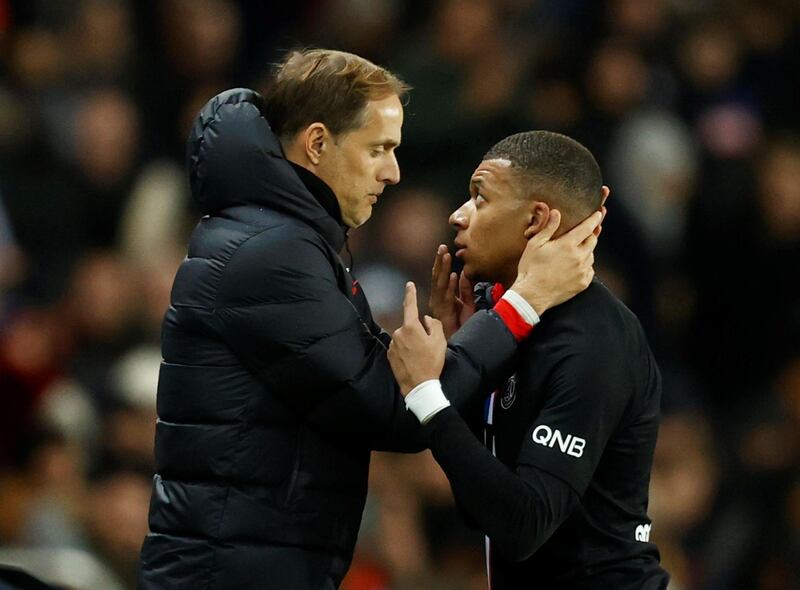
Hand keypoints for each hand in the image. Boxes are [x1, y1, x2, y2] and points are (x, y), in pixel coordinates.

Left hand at [389, 282, 446, 395]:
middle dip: (417, 333)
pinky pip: (399, 348)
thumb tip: (427, 320)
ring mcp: (393, 345)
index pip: (410, 305)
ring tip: (420, 357)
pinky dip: (406, 352)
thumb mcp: (440, 341)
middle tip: (427, 348)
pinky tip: (413, 361)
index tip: (409, 285)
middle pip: (410, 327)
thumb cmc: (431, 362)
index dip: (410, 294)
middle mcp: (398, 333)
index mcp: (411, 327)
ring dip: (411, 343)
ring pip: (404, 338)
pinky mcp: (390, 355)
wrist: (419, 386)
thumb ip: (435, 325)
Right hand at [429, 245, 475, 338]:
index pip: (440, 277)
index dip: (441, 264)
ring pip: (441, 285)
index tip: (444, 250)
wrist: (460, 344)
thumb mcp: (467, 305)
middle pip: (438, 278)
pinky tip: (454, 276)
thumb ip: (465, 290)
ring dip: (444, 269)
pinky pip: (448, 298)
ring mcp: (440, 307)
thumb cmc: (462, 327)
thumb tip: (465, 273)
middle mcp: (438, 301)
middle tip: (442, 247)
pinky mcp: (445, 314)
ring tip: (446, 255)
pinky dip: (451, 286)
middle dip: (440, 262)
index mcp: (442, 297)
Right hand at [511, 195, 607, 314]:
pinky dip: (585, 266)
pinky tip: (575, 267)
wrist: (532, 295)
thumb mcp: (535, 244)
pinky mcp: (582, 284)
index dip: (594, 219)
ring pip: (591, 256)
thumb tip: (556, 212)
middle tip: (588, 231)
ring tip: (576, 251)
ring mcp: (582, 272)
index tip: (599, 214)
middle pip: (593, 241)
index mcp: (568, 245)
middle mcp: (579, 257)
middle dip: (591, 234)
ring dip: (587, 251)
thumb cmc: (531, 269)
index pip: (587, 228)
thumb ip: (548, 227)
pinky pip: (589, 271)